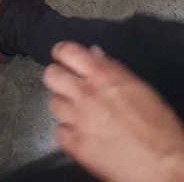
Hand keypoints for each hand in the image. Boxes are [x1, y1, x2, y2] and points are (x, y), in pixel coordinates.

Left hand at [43, 42, 183, 181]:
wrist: (165, 166)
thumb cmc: (159, 128)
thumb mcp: (138, 87)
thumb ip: (111, 69)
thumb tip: (94, 54)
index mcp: (104, 76)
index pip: (67, 51)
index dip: (62, 54)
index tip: (63, 59)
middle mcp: (87, 94)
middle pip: (51, 75)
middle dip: (58, 78)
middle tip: (67, 86)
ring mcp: (79, 120)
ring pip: (53, 103)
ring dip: (65, 107)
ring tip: (80, 114)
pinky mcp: (76, 145)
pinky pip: (58, 132)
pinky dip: (67, 133)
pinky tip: (81, 134)